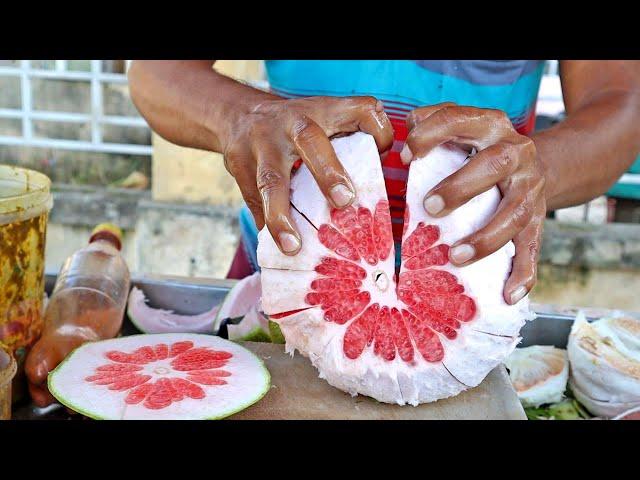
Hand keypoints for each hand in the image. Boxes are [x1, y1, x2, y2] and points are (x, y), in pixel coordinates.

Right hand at [222, 96, 392, 254]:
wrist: (239, 114)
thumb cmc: (297, 128)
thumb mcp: (327, 121)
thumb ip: (356, 146)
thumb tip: (375, 197)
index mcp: (324, 110)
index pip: (362, 111)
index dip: (379, 133)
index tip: (384, 155)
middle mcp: (292, 122)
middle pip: (310, 140)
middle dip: (327, 172)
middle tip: (344, 202)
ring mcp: (262, 143)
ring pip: (271, 179)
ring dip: (281, 215)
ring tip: (292, 246)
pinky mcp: (239, 164)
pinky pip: (253, 200)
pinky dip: (265, 224)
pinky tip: (274, 245)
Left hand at [401, 103, 545, 304]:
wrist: (540, 162)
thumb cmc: (481, 149)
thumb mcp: (461, 128)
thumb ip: (431, 127)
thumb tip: (406, 149)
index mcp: (490, 125)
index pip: (459, 120)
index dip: (431, 134)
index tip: (407, 155)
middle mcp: (516, 153)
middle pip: (494, 165)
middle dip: (460, 186)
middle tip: (428, 206)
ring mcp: (530, 188)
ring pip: (515, 213)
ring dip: (486, 237)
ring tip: (455, 257)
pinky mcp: (539, 219)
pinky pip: (534, 248)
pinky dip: (523, 273)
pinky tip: (508, 295)